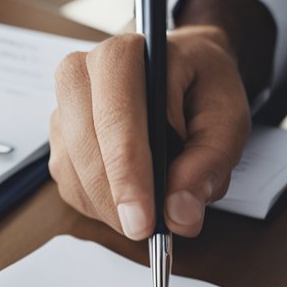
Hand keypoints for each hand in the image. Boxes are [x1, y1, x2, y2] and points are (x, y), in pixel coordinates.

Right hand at [49, 25, 250, 238]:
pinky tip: (130, 202)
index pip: (115, 118)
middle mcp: (80, 75)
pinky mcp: (59, 142)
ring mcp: (63, 110)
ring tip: (151, 212)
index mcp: (123, 55)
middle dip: (117, 199)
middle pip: (86, 148)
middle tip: (148, 232)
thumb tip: (180, 213)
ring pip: (74, 173)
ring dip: (110, 206)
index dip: (128, 174)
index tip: (145, 220)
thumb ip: (209, 164)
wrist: (183, 74)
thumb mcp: (227, 119)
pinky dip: (101, 207)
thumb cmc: (202, 89)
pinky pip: (71, 187)